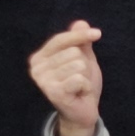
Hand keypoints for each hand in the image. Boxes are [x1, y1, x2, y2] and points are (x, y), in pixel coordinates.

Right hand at [30, 20, 105, 135]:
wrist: (81, 112)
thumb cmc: (80, 84)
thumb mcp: (83, 59)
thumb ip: (80, 42)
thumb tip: (81, 23)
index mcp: (40, 57)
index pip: (61, 39)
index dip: (80, 35)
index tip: (98, 33)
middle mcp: (37, 68)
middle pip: (73, 52)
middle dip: (83, 65)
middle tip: (79, 78)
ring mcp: (44, 81)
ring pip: (78, 65)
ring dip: (85, 77)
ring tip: (79, 86)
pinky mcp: (54, 92)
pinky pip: (80, 79)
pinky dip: (86, 86)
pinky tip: (79, 93)